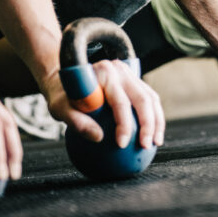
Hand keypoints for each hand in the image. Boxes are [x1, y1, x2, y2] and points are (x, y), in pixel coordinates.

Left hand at [44, 60, 164, 149]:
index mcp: (104, 73)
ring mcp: (130, 75)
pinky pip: (149, 100)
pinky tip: (152, 137)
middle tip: (145, 146)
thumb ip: (77, 122)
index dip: (125, 124)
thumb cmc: (62, 96)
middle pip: (142, 99)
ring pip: (151, 98)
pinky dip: (154, 118)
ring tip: (155, 143)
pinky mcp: (134, 82)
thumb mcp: (60, 109)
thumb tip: (98, 138)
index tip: (122, 144)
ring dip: (157, 122)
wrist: (68, 79)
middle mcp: (121, 70)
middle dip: (148, 124)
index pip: (120, 101)